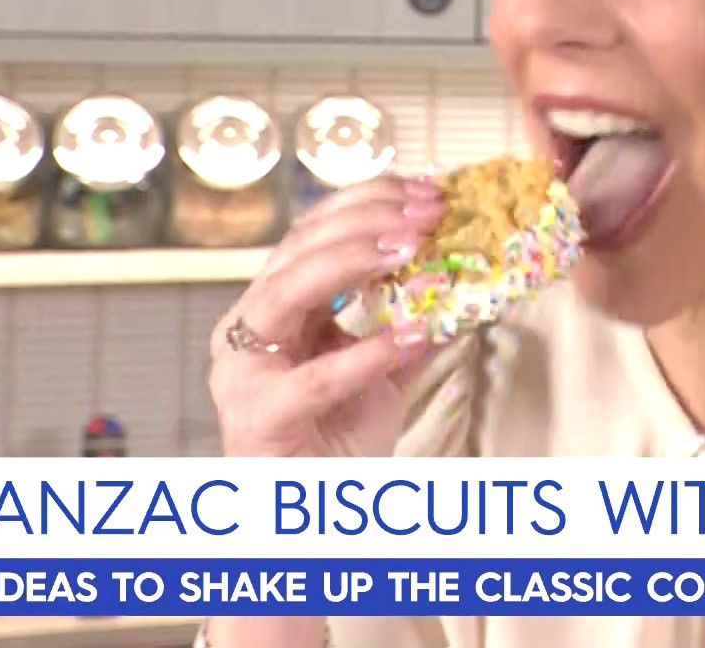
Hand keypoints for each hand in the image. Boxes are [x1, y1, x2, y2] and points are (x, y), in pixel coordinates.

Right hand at [208, 174, 445, 458]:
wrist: (314, 512)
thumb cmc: (337, 439)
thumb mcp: (385, 369)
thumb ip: (411, 323)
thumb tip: (460, 279)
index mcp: (275, 306)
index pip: (312, 231)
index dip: (367, 202)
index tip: (426, 191)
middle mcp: (248, 327)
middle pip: (297, 248)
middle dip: (364, 221)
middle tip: (426, 214)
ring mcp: (244, 371)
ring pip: (285, 294)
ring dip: (349, 262)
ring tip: (409, 250)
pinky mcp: (257, 418)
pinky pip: (312, 379)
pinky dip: (364, 354)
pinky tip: (409, 336)